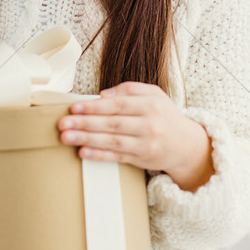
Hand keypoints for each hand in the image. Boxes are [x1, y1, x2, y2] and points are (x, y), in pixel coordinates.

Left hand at [57, 82, 213, 192]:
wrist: (186, 144)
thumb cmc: (164, 115)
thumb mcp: (154, 95)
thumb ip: (130, 90)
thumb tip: (103, 95)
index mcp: (151, 105)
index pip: (118, 105)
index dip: (94, 106)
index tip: (74, 107)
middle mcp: (149, 125)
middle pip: (112, 123)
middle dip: (85, 123)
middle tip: (63, 123)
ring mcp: (145, 144)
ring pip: (112, 141)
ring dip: (86, 139)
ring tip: (66, 137)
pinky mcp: (142, 159)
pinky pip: (117, 157)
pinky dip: (99, 155)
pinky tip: (83, 152)